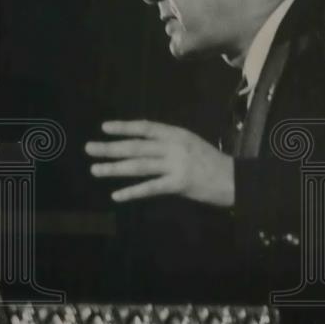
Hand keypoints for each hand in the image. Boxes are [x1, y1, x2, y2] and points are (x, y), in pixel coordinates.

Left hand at [85, 120, 234, 206]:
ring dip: (115, 168)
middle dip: (111, 147)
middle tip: (89, 148)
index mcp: (177, 134)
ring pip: (139, 166)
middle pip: (136, 147)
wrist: (235, 180)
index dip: (124, 127)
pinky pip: (150, 188)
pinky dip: (132, 192)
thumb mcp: (191, 144)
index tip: (105, 128)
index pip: (146, 128)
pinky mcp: (178, 184)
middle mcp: (174, 147)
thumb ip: (169, 144)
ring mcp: (176, 165)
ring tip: (95, 169)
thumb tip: (142, 146)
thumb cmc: (213, 163)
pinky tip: (117, 195)